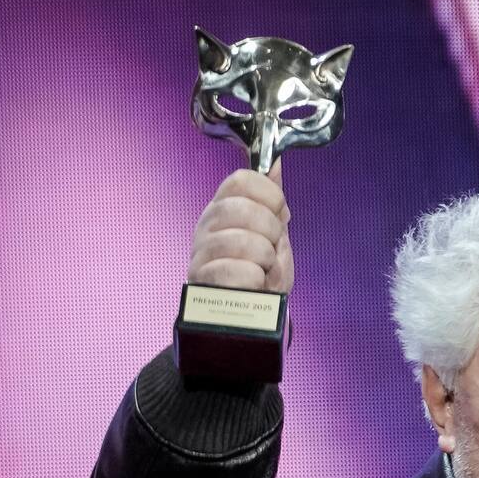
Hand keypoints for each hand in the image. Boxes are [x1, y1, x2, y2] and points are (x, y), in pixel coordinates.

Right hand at [187, 159, 293, 293]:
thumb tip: (274, 161)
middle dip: (270, 231)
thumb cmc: (259, 274)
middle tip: (271, 248)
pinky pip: (240, 272)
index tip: (278, 213)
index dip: (269, 195)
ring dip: (266, 259)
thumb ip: (271, 200)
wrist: (249, 316)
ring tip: (262, 270)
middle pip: (243, 208)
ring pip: (244, 241)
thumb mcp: (272, 233)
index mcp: (223, 209)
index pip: (241, 180)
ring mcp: (201, 253)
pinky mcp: (202, 282)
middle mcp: (206, 226)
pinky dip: (256, 280)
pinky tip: (252, 284)